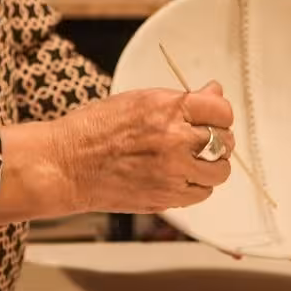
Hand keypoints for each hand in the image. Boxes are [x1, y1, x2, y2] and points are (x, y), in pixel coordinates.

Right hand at [51, 83, 234, 213]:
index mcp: (166, 109)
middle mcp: (174, 140)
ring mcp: (172, 172)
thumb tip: (214, 93)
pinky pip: (201, 193)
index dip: (220, 113)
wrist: (66, 165)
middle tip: (203, 139)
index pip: (220, 110)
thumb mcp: (138, 100)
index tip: (214, 117)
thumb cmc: (94, 129)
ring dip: (212, 165)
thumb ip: (180, 100)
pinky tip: (180, 177)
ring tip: (195, 161)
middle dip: (218, 138)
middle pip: (224, 140)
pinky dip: (196, 186)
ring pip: (219, 171)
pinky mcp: (166, 197)